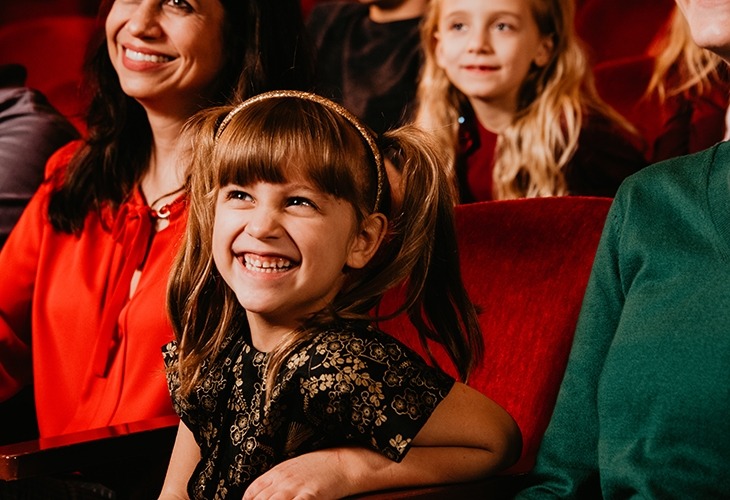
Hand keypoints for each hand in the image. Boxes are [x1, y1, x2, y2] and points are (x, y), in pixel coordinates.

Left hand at [243, 448, 358, 499]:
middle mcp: (283, 480)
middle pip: (261, 499)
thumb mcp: (294, 468)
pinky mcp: (310, 495)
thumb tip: (264, 492)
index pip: (253, 491)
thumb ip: (278, 479)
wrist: (344, 463)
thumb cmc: (321, 467)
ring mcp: (296, 487)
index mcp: (278, 472)